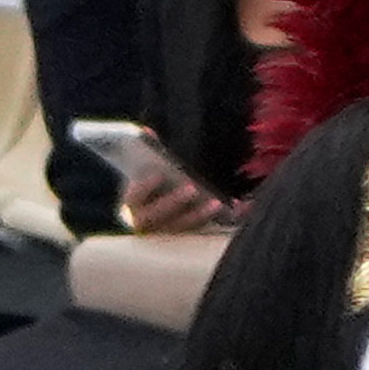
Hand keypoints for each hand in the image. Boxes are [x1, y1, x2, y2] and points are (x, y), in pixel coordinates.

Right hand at [104, 141, 222, 228]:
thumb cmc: (160, 182)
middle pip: (154, 217)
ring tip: (216, 203)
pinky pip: (200, 231)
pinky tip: (235, 209)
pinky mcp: (186, 236)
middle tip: (191, 188)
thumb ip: (150, 152)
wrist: (168, 203)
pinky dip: (217, 220)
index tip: (158, 174)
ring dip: (196, 216)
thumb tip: (147, 133)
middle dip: (172, 202)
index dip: (143, 187)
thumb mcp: (154, 166)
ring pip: (178, 228)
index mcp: (133, 203)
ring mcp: (164, 232)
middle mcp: (144, 222)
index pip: (133, 198)